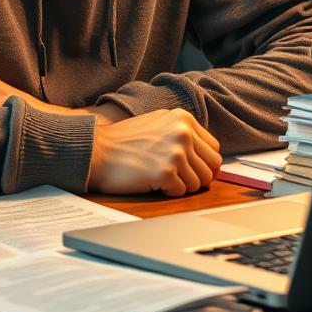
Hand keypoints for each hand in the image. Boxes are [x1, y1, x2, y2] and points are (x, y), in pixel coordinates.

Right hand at [87, 108, 221, 197]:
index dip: (204, 163)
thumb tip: (205, 154)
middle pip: (212, 167)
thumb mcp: (158, 123)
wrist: (97, 151)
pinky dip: (169, 192)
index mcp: (183, 119)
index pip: (214, 149)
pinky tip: (153, 182)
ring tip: (162, 178)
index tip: (192, 169)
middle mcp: (183, 132)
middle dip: (197, 177)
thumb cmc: (123, 141)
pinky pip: (181, 192)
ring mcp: (176, 152)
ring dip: (182, 185)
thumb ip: (182, 132)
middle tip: (178, 179)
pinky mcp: (166, 172)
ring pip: (199, 182)